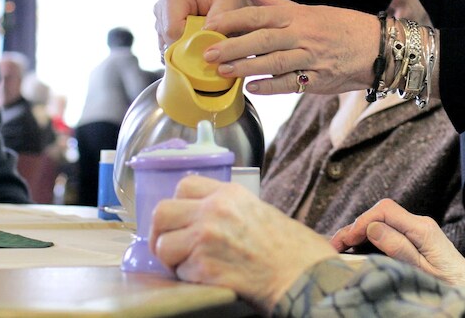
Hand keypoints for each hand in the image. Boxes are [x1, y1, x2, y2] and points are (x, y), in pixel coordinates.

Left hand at [150, 175, 337, 311]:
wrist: (304, 276)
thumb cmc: (291, 249)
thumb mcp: (259, 211)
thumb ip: (228, 209)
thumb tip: (201, 218)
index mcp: (229, 194)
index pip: (184, 186)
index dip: (178, 206)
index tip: (181, 221)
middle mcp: (213, 210)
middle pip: (162, 212)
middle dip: (161, 232)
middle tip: (170, 247)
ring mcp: (206, 238)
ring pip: (162, 245)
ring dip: (172, 259)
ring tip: (190, 266)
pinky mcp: (204, 267)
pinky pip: (178, 272)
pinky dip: (188, 278)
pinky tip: (209, 278)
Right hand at [153, 0, 253, 54]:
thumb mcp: (232, 6)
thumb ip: (219, 23)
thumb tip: (205, 42)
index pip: (173, 29)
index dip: (191, 42)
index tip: (212, 45)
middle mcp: (162, 3)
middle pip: (168, 39)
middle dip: (190, 48)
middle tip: (213, 48)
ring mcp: (161, 18)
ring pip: (167, 47)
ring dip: (188, 52)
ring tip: (209, 45)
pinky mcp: (163, 31)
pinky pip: (169, 51)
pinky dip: (185, 54)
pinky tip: (201, 48)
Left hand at [201, 0, 379, 95]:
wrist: (377, 47)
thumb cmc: (340, 27)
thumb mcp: (310, 10)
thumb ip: (278, 5)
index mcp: (298, 16)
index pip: (260, 15)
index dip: (234, 20)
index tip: (210, 25)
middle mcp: (304, 35)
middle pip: (264, 39)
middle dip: (234, 46)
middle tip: (208, 53)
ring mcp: (313, 58)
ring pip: (276, 62)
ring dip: (248, 67)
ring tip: (224, 71)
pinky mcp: (320, 80)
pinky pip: (293, 83)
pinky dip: (272, 86)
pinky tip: (252, 88)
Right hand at [330, 199, 464, 311]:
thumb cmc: (450, 286)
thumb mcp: (421, 270)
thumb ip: (398, 247)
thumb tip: (372, 227)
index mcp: (422, 228)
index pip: (384, 210)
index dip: (360, 222)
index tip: (344, 241)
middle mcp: (421, 224)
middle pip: (381, 213)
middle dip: (356, 226)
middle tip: (335, 246)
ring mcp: (420, 230)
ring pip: (384, 221)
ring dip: (362, 231)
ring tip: (342, 248)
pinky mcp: (418, 238)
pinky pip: (391, 230)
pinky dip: (372, 237)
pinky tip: (361, 249)